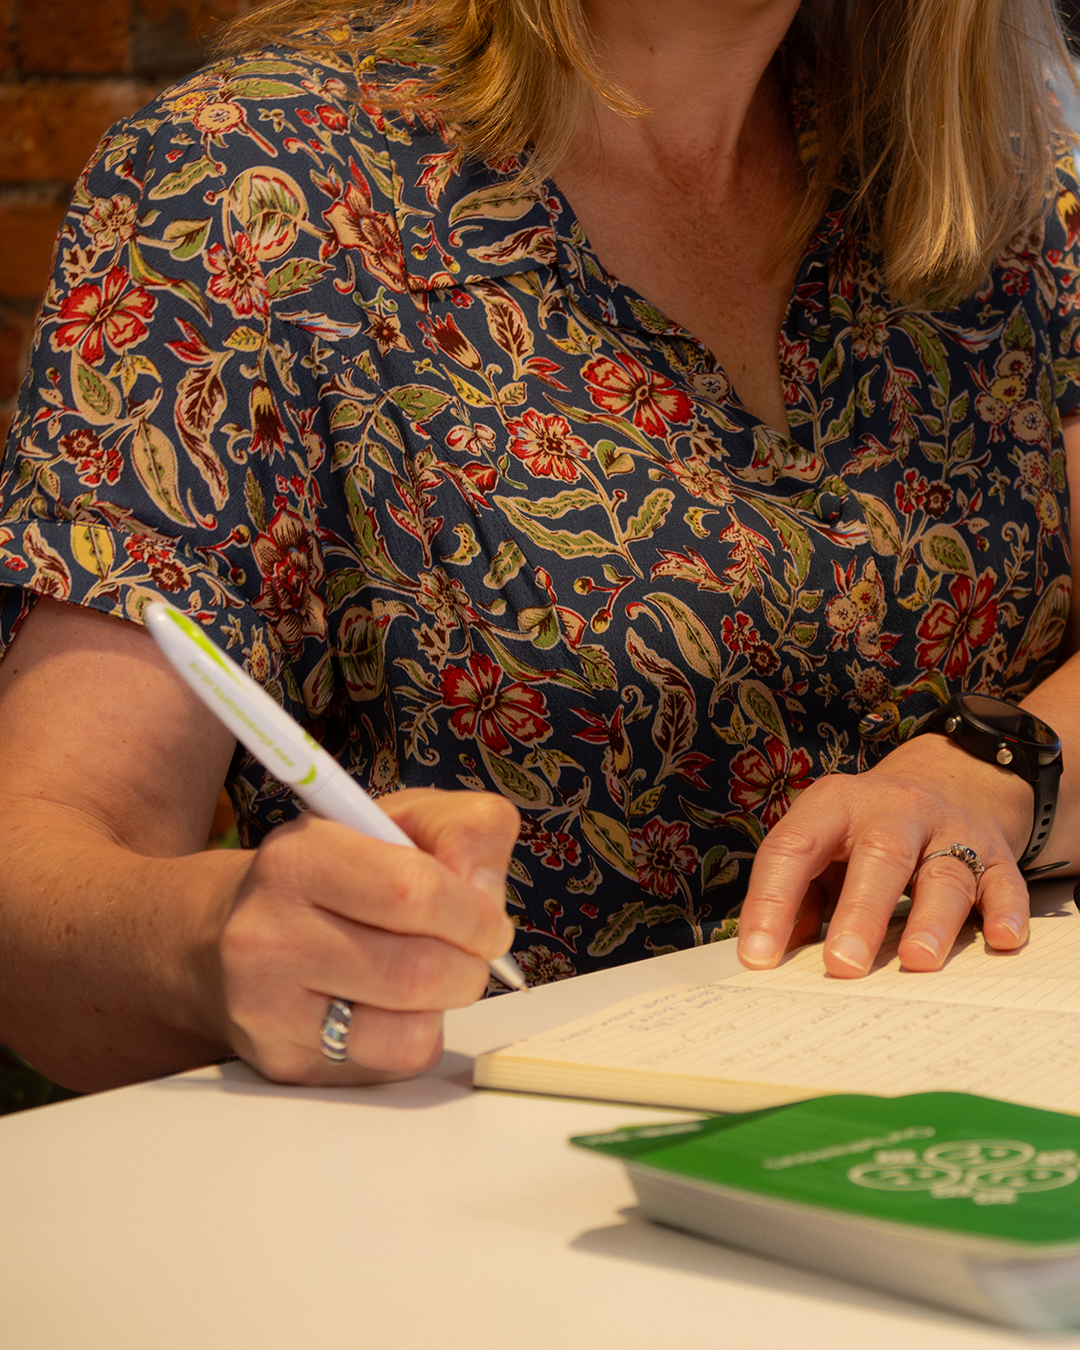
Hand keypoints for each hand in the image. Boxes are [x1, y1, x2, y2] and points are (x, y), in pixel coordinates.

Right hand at [211, 787, 518, 1084]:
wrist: (229, 932)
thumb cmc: (336, 874)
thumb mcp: (399, 820)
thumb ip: (464, 829)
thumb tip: (485, 893)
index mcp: (299, 855)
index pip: (414, 891)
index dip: (473, 913)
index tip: (486, 919)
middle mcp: (269, 931)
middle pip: (419, 970)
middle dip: (470, 965)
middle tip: (471, 953)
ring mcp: (268, 1004)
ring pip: (409, 1029)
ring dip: (446, 1005)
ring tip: (433, 978)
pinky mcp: (285, 1060)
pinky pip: (392, 1063)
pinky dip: (416, 1036)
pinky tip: (395, 1007)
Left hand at [736, 733, 1032, 976]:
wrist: (949, 780)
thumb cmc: (866, 831)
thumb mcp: (823, 846)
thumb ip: (798, 897)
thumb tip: (774, 954)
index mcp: (834, 805)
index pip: (794, 847)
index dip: (772, 900)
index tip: (758, 955)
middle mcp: (893, 811)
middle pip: (878, 857)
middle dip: (859, 913)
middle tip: (842, 964)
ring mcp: (949, 830)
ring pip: (943, 872)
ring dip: (931, 919)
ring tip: (916, 960)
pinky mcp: (995, 855)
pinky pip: (1005, 882)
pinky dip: (1006, 911)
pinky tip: (1001, 939)